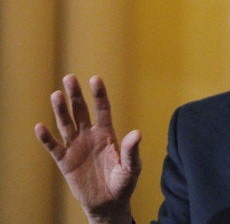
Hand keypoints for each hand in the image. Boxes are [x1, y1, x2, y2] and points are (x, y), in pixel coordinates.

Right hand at [34, 75, 140, 223]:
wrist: (109, 203)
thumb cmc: (123, 183)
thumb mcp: (131, 167)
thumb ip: (131, 150)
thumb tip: (137, 133)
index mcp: (107, 134)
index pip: (103, 109)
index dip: (99, 95)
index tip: (95, 79)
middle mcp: (90, 136)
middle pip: (81, 111)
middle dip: (76, 95)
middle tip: (69, 78)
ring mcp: (76, 147)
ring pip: (66, 124)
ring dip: (60, 110)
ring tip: (56, 94)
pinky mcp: (65, 161)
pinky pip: (54, 147)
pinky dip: (46, 138)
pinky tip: (40, 127)